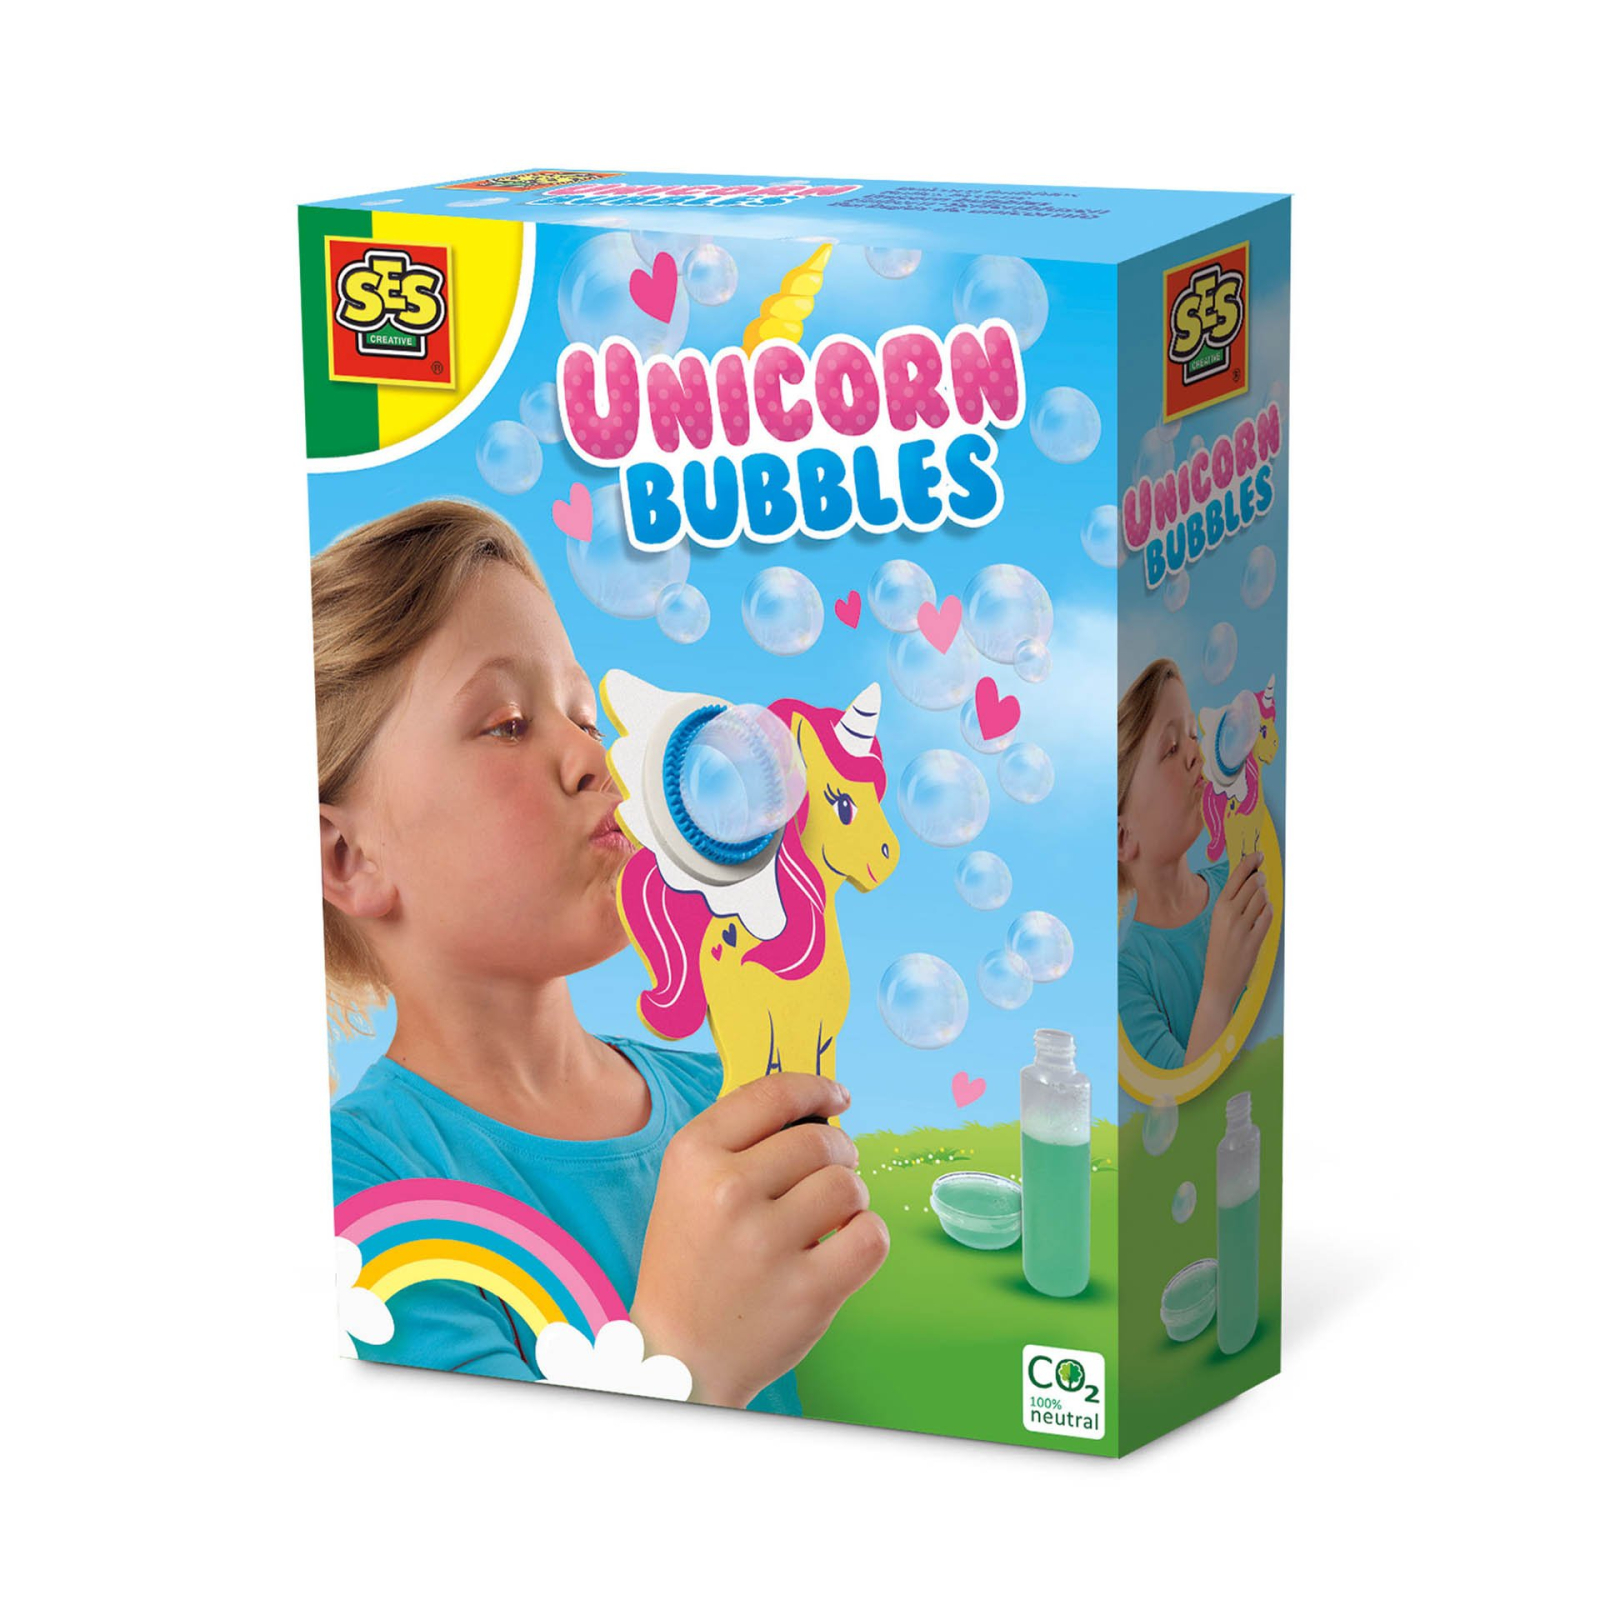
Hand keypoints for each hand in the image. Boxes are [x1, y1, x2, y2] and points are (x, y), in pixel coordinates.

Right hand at [631, 1074, 888, 1408]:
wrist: (679, 1355)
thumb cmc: (693, 1261)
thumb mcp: (688, 1184)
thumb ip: (741, 1140)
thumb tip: (816, 1104)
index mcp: (693, 1156)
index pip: (775, 1094)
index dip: (817, 1088)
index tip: (838, 1096)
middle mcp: (728, 1191)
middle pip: (820, 1140)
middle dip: (837, 1152)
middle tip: (829, 1173)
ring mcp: (768, 1243)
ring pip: (848, 1184)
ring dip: (850, 1197)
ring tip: (828, 1218)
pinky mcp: (808, 1290)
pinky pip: (871, 1235)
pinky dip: (867, 1236)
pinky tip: (843, 1246)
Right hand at [1201, 852, 1272, 1008]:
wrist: (1219, 980)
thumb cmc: (1220, 950)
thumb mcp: (1220, 922)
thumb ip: (1234, 903)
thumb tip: (1254, 881)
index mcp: (1218, 907)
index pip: (1236, 877)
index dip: (1249, 862)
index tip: (1259, 854)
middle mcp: (1229, 914)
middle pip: (1253, 884)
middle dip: (1260, 879)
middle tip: (1262, 878)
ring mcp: (1243, 927)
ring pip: (1262, 898)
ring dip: (1265, 896)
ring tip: (1260, 900)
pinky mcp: (1254, 940)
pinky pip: (1268, 916)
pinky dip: (1269, 911)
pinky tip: (1264, 914)